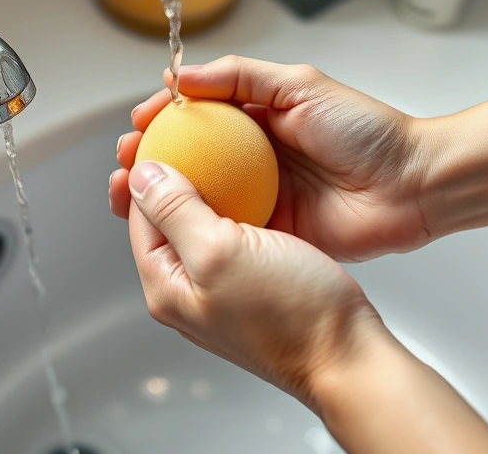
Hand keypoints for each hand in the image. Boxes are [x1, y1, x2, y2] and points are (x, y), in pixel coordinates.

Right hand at [110, 55, 431, 261]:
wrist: (412, 186)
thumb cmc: (368, 132)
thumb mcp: (301, 85)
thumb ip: (242, 77)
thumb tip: (184, 76)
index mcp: (260, 119)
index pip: (198, 115)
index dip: (163, 117)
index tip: (139, 122)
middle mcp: (254, 158)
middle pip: (188, 157)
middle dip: (149, 158)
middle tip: (125, 161)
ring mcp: (260, 197)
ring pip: (197, 196)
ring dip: (159, 194)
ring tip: (127, 193)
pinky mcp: (270, 232)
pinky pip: (223, 229)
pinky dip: (192, 227)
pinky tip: (166, 225)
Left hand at [123, 160, 487, 452]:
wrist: (348, 353)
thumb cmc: (291, 314)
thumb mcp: (220, 251)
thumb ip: (174, 211)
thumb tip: (141, 175)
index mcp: (166, 286)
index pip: (138, 216)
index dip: (144, 170)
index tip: (156, 134)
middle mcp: (187, 290)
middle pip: (166, 219)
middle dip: (171, 174)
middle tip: (182, 133)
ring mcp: (221, 288)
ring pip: (201, 222)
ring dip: (206, 184)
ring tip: (217, 148)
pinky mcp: (254, 282)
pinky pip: (234, 232)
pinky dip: (236, 201)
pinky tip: (254, 182)